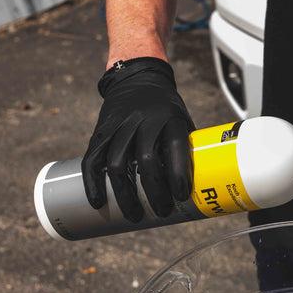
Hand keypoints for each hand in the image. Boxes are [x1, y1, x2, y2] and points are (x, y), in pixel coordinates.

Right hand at [82, 57, 194, 221]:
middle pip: (146, 161)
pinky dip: (93, 183)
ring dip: (125, 195)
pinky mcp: (101, 130)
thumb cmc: (166, 108)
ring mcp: (120, 125)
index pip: (176, 148)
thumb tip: (200, 187)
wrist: (137, 77)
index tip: (181, 196)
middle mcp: (145, 120)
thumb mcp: (183, 120)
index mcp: (171, 118)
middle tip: (162, 212)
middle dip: (154, 192)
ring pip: (118, 164)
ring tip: (135, 215)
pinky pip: (93, 159)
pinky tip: (98, 202)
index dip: (178, 174)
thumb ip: (186, 148)